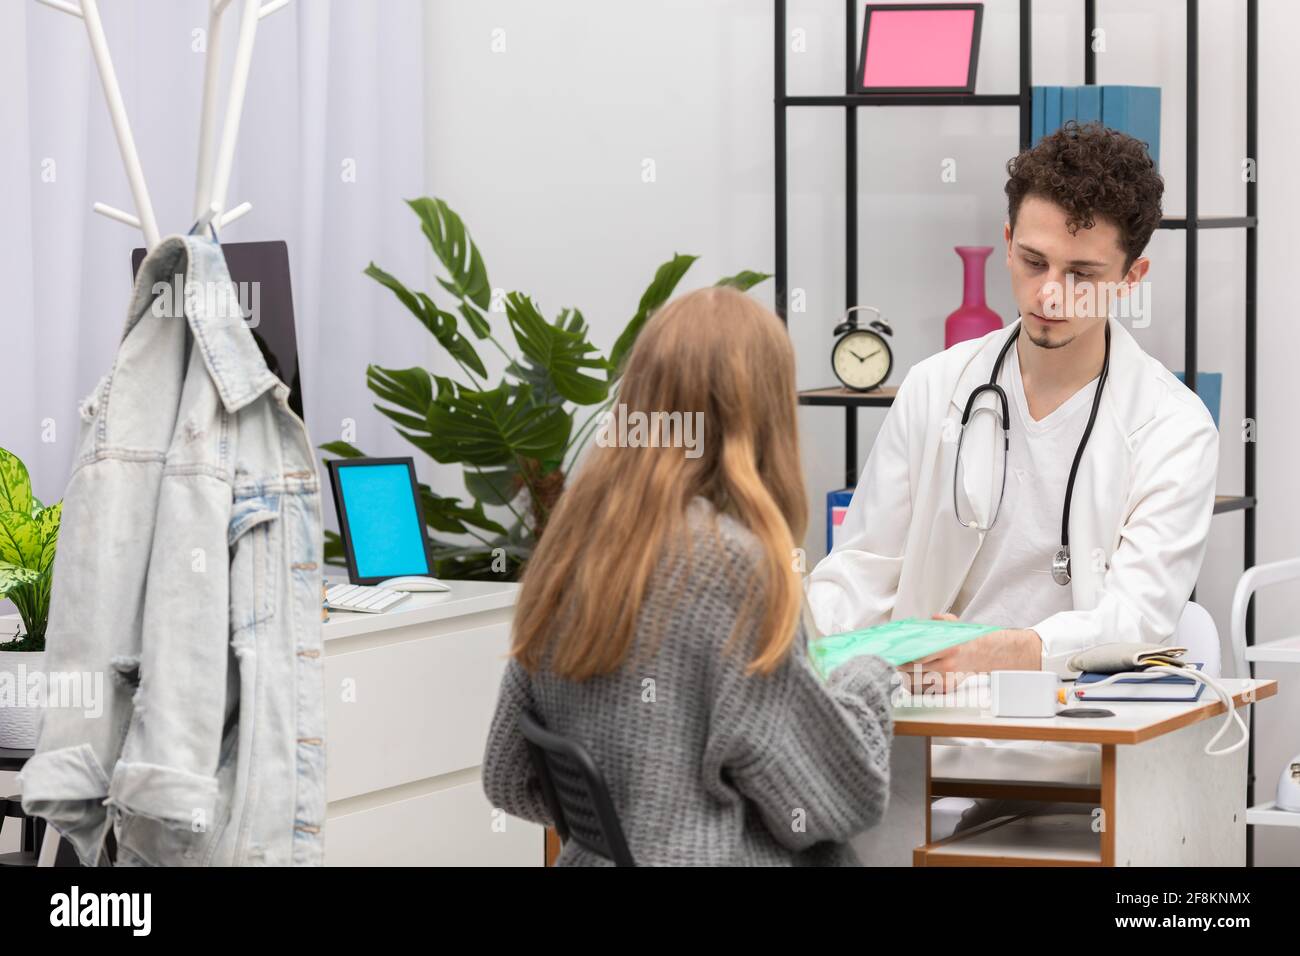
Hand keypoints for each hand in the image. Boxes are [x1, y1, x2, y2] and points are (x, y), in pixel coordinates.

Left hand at [897, 615, 1042, 694]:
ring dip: (903, 676)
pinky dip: (913, 684)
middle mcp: (947, 666)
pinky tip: (905, 678)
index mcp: (948, 648)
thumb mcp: (954, 625)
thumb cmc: (969, 640)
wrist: (988, 655)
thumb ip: (938, 621)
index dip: (903, 656)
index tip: (891, 654)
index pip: (919, 655)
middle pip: (914, 670)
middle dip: (899, 666)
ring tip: (892, 669)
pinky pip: (925, 688)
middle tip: (886, 662)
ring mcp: (947, 679)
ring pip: (917, 681)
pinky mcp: (947, 688)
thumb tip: (921, 623)